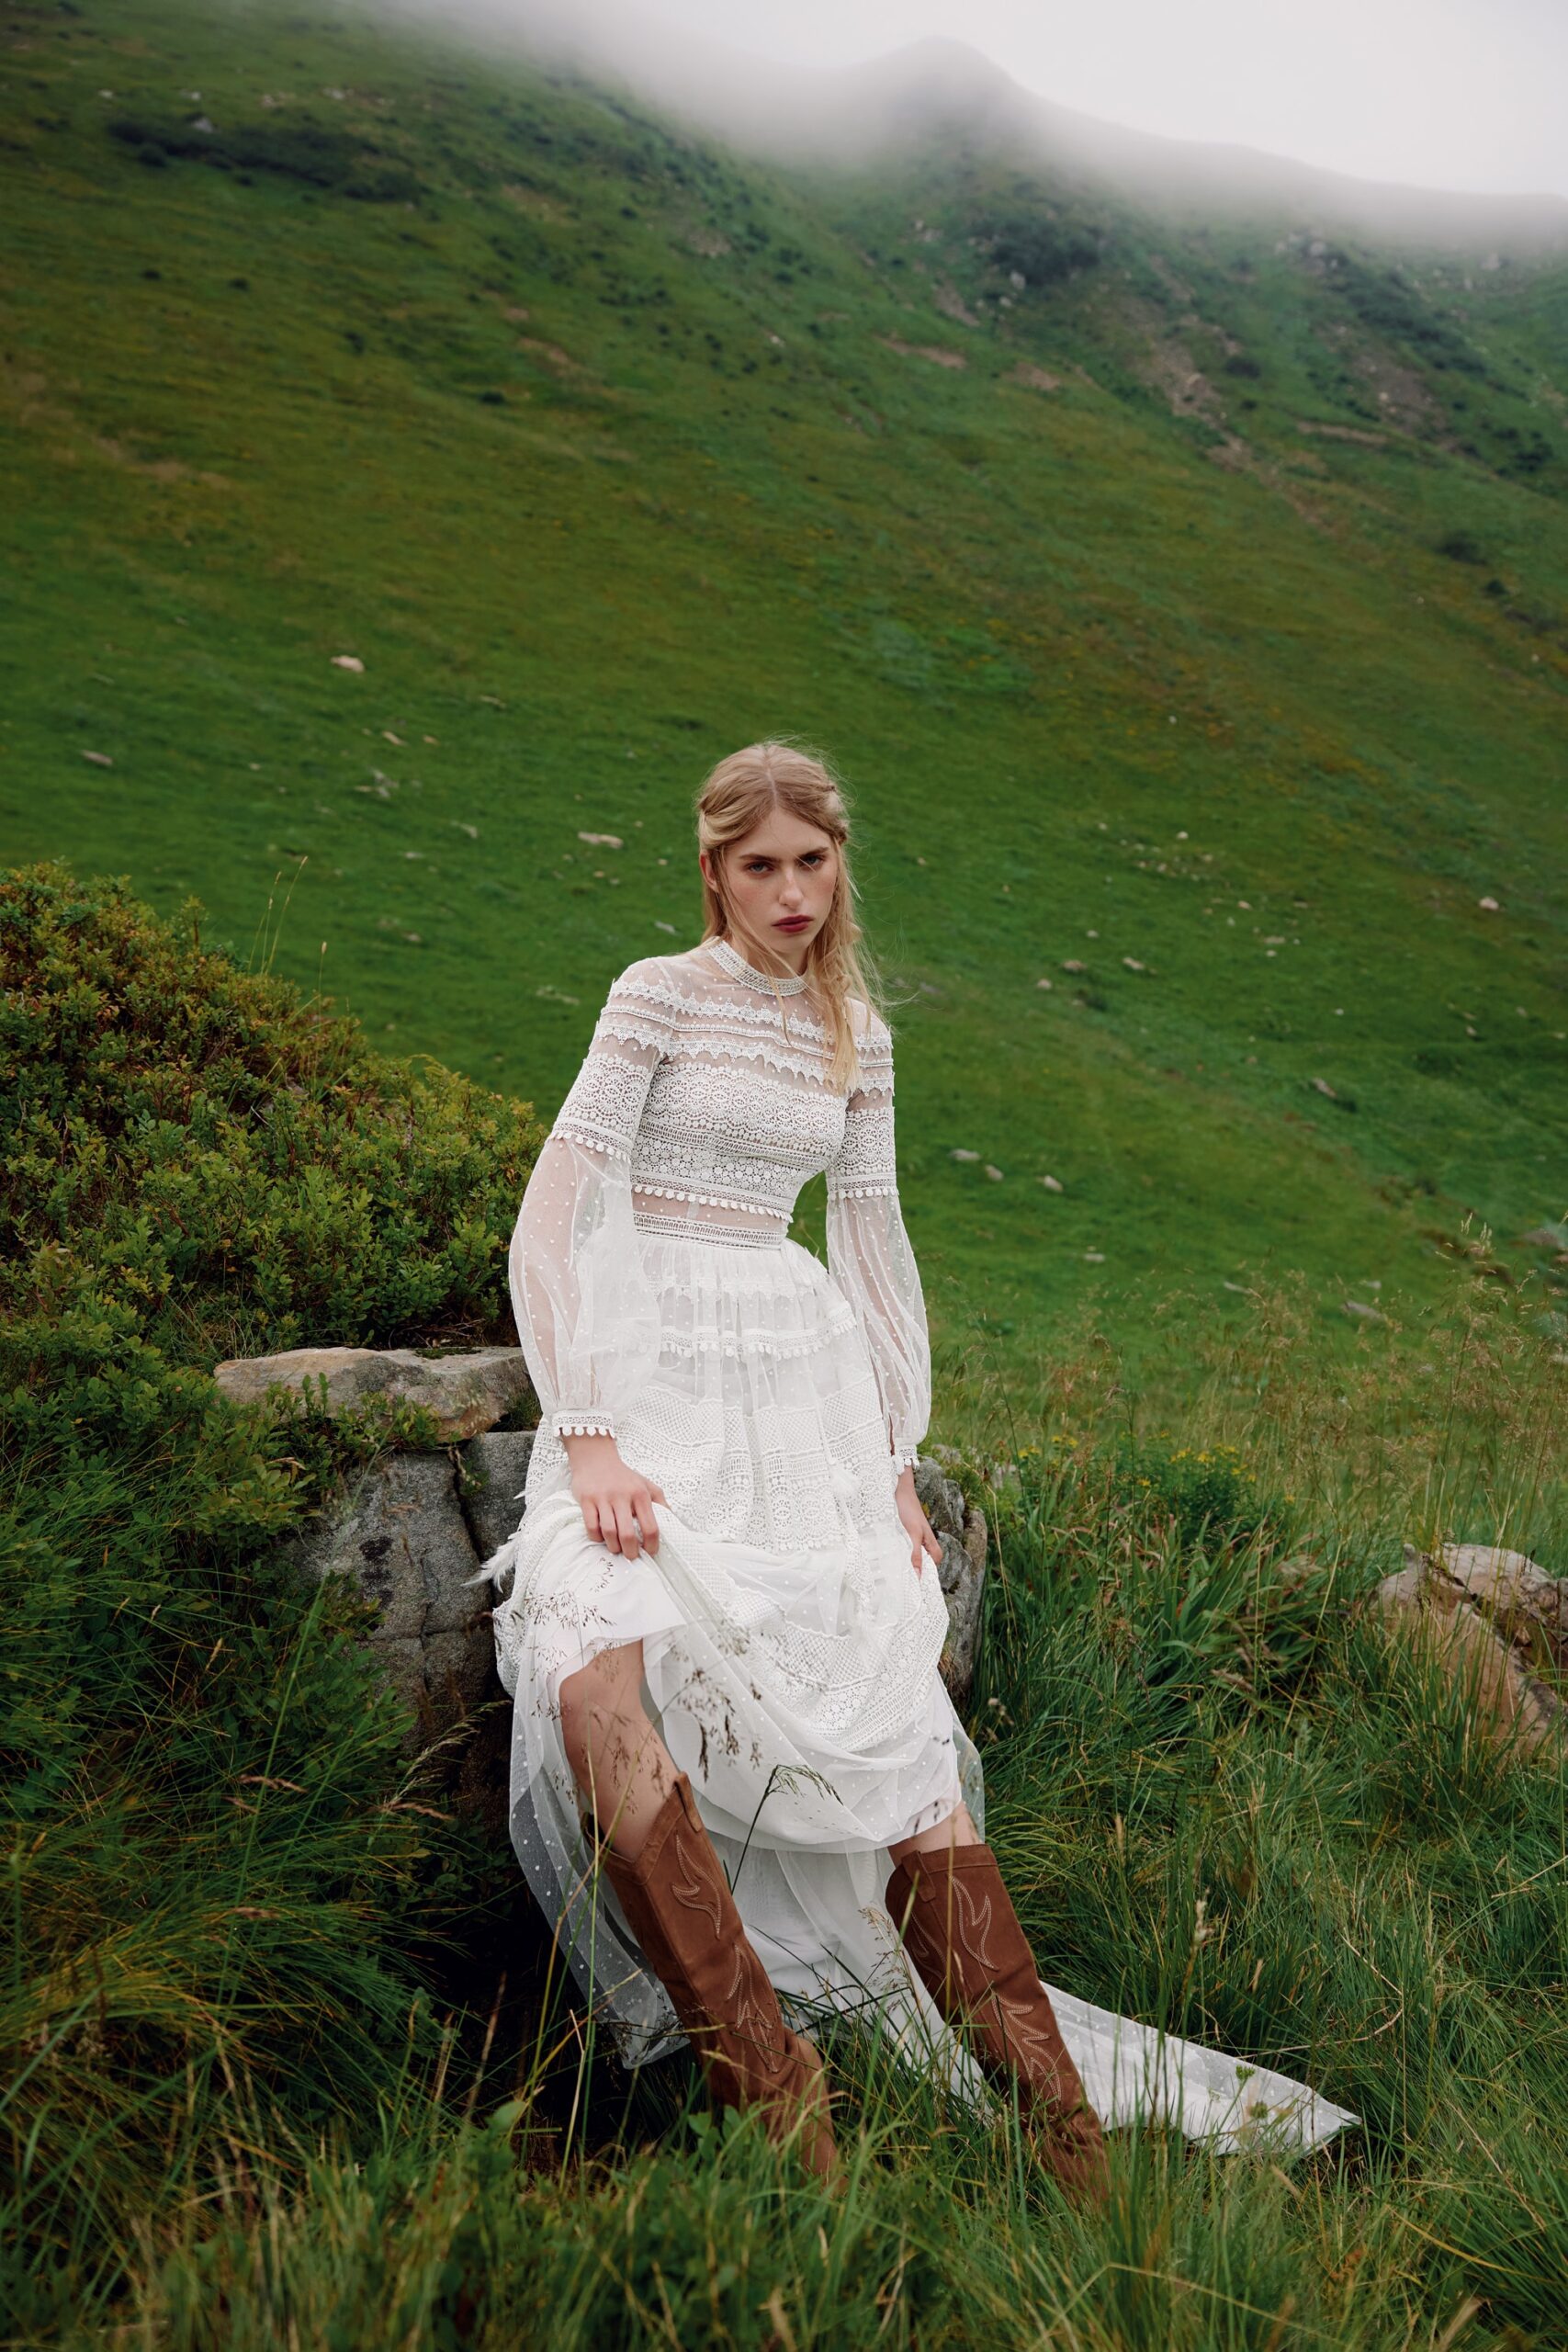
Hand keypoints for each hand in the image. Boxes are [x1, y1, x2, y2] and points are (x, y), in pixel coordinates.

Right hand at [561, 1434, 666, 1560]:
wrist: (596, 1458)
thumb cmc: (623, 1476)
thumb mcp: (646, 1484)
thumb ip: (661, 1502)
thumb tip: (672, 1522)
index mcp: (641, 1494)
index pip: (651, 1526)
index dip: (652, 1544)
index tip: (651, 1552)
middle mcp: (622, 1496)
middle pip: (628, 1534)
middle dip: (631, 1551)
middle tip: (632, 1556)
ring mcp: (603, 1498)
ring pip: (609, 1532)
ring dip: (613, 1546)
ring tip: (617, 1548)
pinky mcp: (586, 1500)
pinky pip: (591, 1526)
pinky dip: (596, 1537)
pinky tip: (601, 1537)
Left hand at [894, 1465, 940, 1579]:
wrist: (895, 1488)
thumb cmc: (907, 1509)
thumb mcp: (912, 1534)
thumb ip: (915, 1554)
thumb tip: (918, 1576)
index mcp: (929, 1539)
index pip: (935, 1560)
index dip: (929, 1570)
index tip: (918, 1584)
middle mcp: (920, 1538)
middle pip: (921, 1558)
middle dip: (913, 1567)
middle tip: (901, 1580)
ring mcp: (909, 1534)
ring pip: (908, 1552)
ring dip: (900, 1560)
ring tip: (891, 1570)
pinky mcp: (898, 1531)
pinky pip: (897, 1545)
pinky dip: (892, 1551)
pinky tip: (883, 1556)